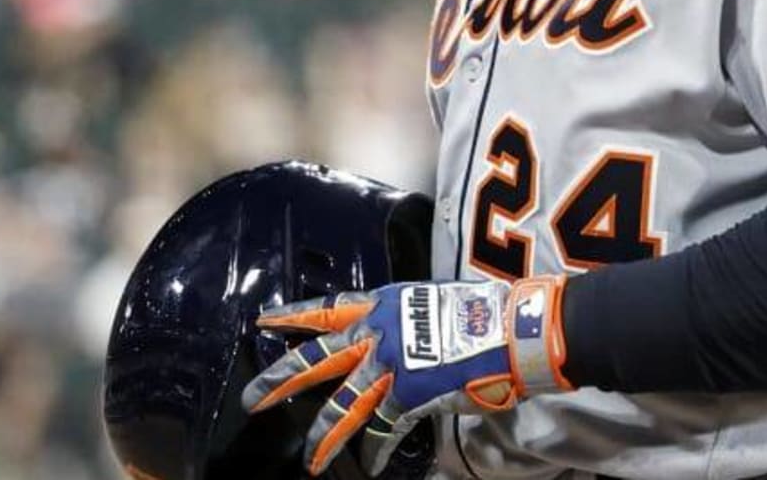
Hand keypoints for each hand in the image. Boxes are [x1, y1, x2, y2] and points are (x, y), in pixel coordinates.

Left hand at [241, 274, 571, 473]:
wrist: (515, 328)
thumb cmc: (487, 313)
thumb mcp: (436, 304)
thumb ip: (410, 323)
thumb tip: (406, 342)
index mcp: (383, 303)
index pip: (327, 310)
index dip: (292, 315)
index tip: (262, 319)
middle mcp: (378, 331)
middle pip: (316, 359)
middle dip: (280, 380)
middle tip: (252, 398)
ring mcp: (390, 364)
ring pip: (341, 405)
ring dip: (322, 435)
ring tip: (309, 459)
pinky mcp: (408, 396)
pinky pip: (381, 430)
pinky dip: (373, 451)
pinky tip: (367, 467)